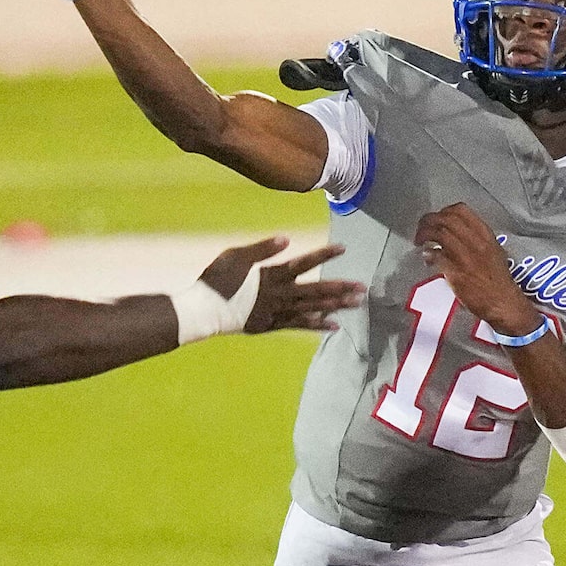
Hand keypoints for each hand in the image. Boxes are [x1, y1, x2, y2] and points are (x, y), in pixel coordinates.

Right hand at [196, 235, 362, 335]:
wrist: (203, 311)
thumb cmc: (215, 281)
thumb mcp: (235, 256)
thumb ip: (261, 249)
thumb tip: (286, 239)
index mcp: (271, 275)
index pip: (303, 263)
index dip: (323, 256)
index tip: (343, 249)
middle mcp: (279, 294)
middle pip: (315, 291)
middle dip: (339, 289)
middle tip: (362, 288)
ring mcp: (277, 311)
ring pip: (312, 309)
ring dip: (335, 306)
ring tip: (356, 304)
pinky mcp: (272, 325)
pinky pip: (299, 326)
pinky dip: (317, 326)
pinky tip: (334, 326)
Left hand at [412, 203, 544, 341]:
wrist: (502, 302)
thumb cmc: (497, 279)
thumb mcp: (492, 252)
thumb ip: (475, 241)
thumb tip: (454, 236)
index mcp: (485, 234)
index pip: (460, 210)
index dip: (442, 211)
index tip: (436, 219)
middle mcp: (476, 241)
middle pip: (446, 219)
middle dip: (428, 221)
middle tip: (421, 229)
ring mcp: (466, 255)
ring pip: (439, 233)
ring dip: (424, 235)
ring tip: (420, 242)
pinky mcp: (456, 271)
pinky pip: (437, 255)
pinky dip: (428, 254)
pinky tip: (427, 258)